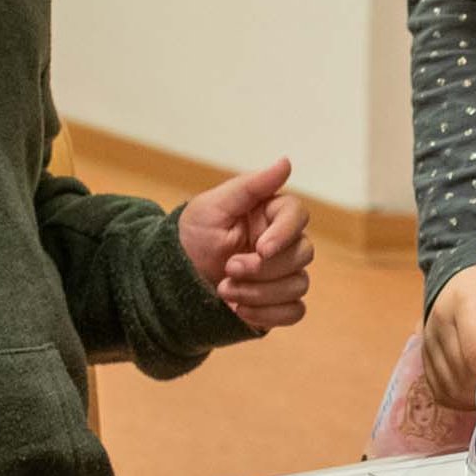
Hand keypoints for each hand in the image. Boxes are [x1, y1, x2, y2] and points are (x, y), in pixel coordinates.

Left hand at [179, 158, 314, 330]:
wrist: (172, 278)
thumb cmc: (191, 236)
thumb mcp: (213, 206)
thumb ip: (252, 186)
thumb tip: (286, 162)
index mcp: (270, 215)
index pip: (298, 215)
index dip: (285, 233)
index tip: (261, 249)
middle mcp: (282, 243)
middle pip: (303, 254)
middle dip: (264, 268)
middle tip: (228, 268)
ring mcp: (282, 274)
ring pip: (298, 284)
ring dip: (260, 292)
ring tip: (224, 290)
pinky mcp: (278, 303)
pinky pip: (294, 311)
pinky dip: (268, 313)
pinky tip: (239, 310)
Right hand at [423, 264, 475, 406]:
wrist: (471, 274)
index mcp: (464, 302)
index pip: (475, 351)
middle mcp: (438, 323)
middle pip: (461, 373)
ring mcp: (427, 341)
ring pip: (448, 386)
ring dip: (475, 395)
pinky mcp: (425, 355)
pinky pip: (438, 389)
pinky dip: (459, 398)